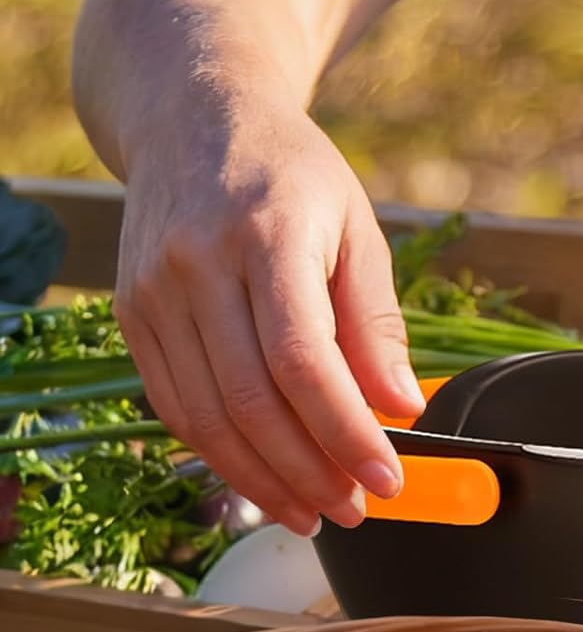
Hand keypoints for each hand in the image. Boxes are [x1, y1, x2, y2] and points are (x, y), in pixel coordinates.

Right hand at [112, 104, 424, 534]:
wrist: (190, 118)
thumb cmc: (292, 176)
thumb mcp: (358, 230)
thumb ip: (377, 322)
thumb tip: (403, 407)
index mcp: (266, 236)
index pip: (304, 362)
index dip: (346, 434)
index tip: (388, 479)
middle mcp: (197, 264)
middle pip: (253, 401)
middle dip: (311, 473)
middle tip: (356, 509)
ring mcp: (153, 291)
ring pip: (208, 417)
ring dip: (266, 481)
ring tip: (316, 513)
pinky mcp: (131, 315)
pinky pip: (176, 407)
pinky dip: (223, 457)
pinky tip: (267, 481)